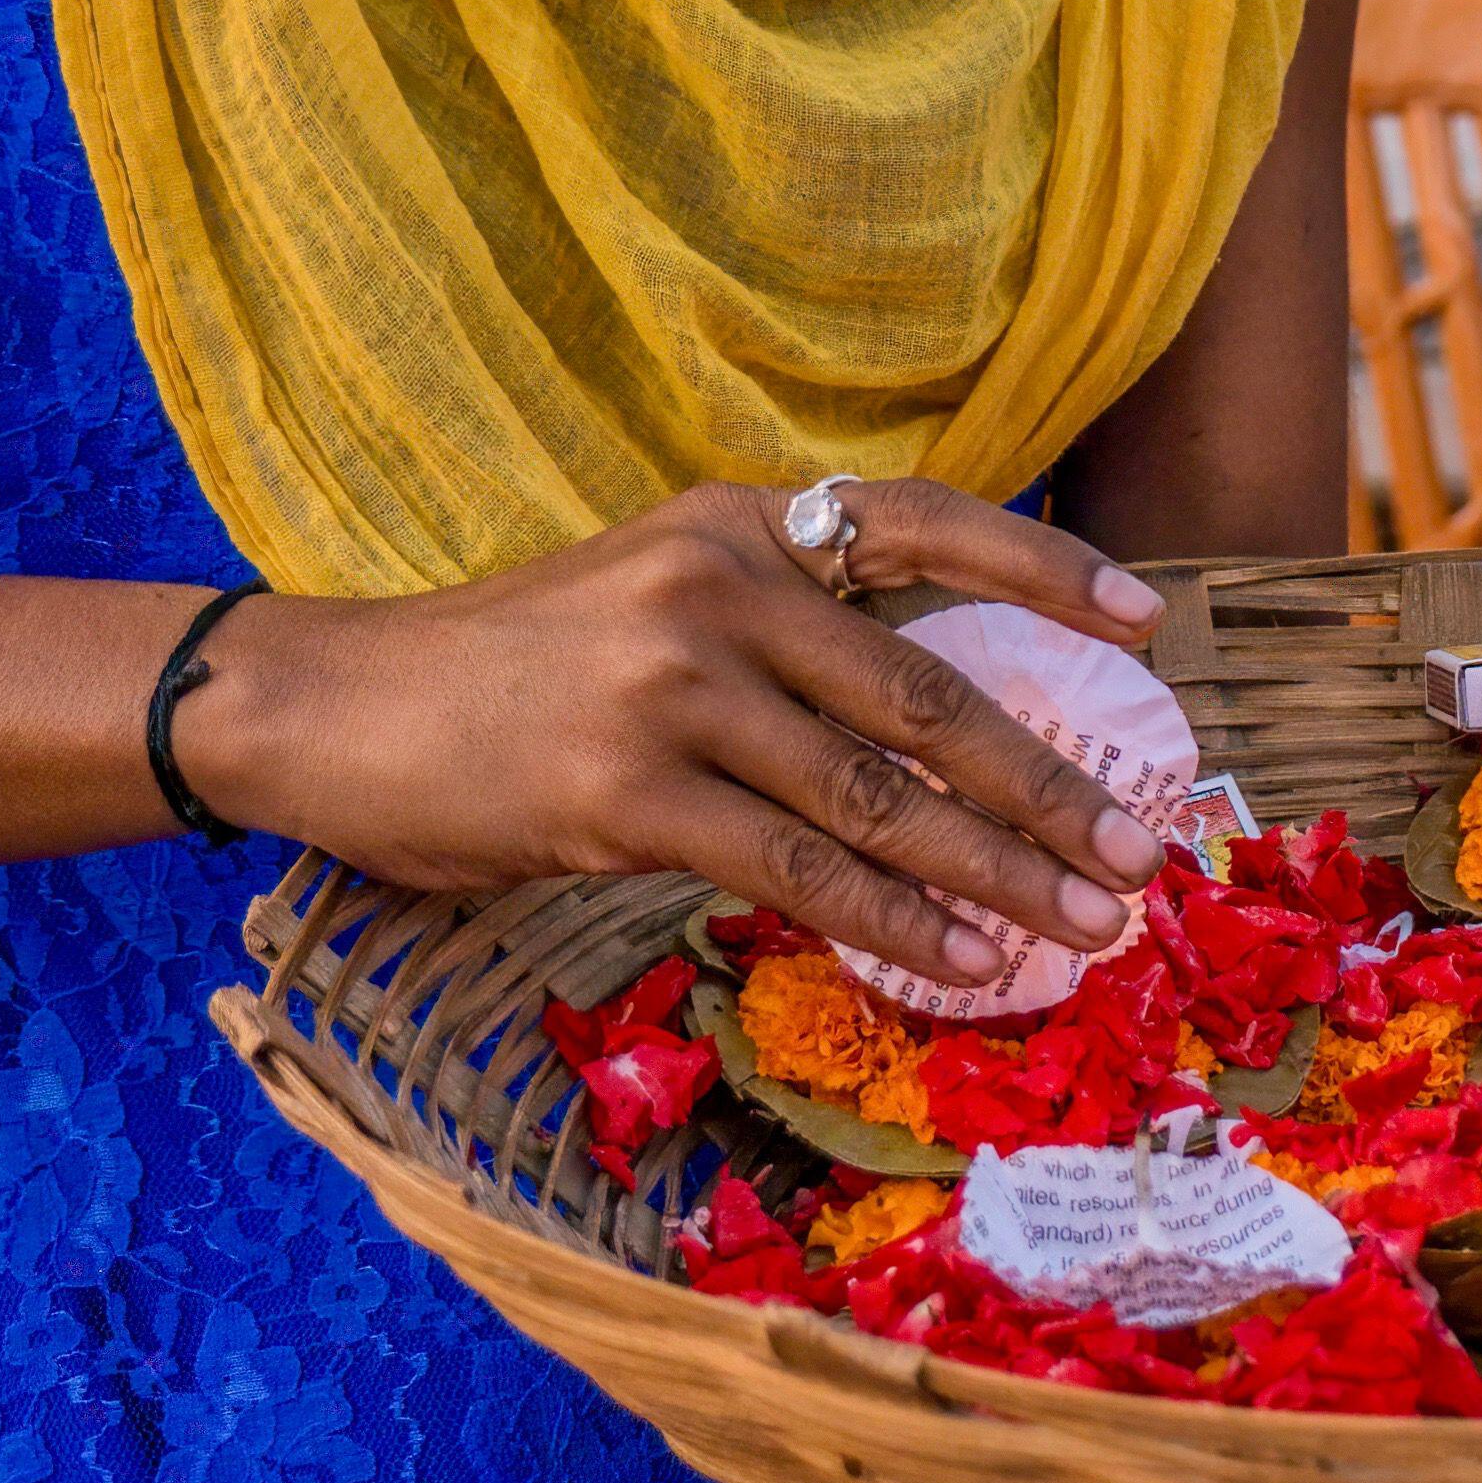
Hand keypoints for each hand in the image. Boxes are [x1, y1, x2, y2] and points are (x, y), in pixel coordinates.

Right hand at [181, 475, 1173, 992]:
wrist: (330, 706)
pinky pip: (796, 868)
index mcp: (737, 523)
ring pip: (881, 798)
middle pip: (930, 694)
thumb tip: (930, 732)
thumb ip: (774, 633)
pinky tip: (959, 959)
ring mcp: (673, 687)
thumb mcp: (647, 596)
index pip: (925, 523)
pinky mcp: (624, 792)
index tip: (1150, 625)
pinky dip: (892, 921)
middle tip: (1145, 847)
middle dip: (1054, 783)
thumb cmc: (503, 673)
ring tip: (1085, 926)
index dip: (1047, 569)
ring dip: (999, 874)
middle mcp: (719, 585)